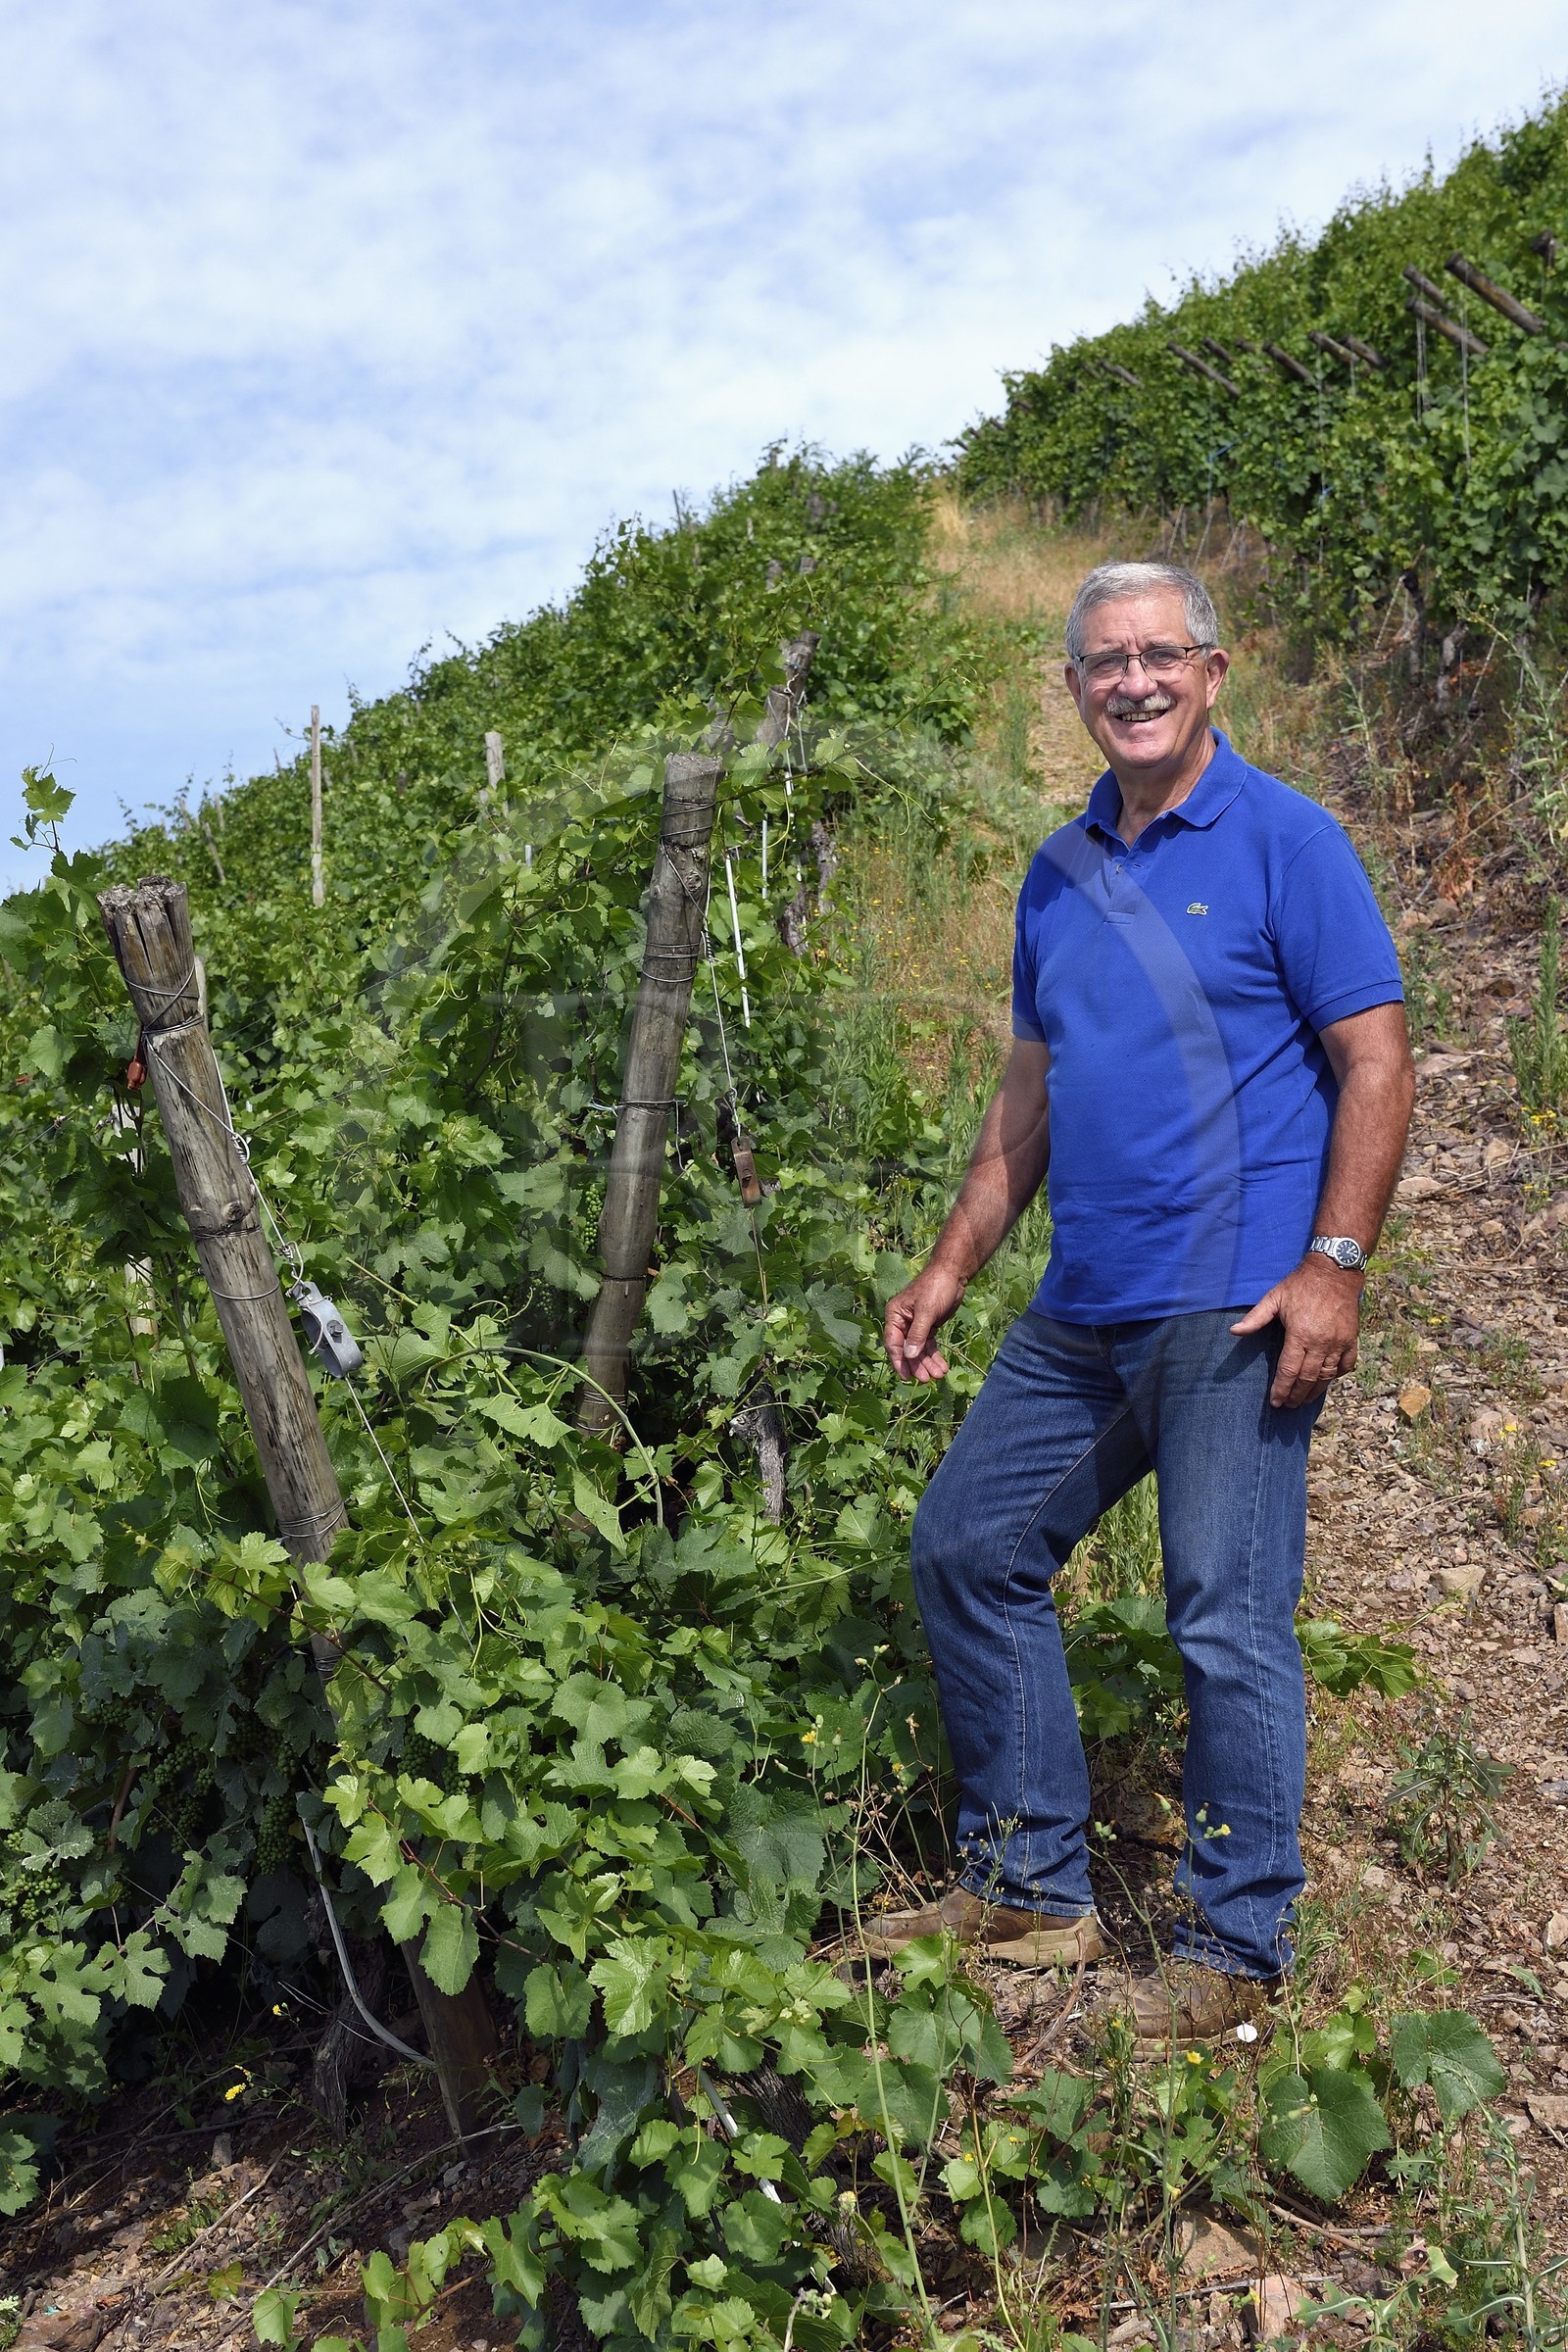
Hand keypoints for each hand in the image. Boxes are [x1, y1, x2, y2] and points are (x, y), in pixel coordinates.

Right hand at [884, 1261, 967, 1381]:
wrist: (953, 1274)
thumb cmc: (936, 1287)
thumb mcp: (926, 1311)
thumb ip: (917, 1334)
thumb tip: (909, 1356)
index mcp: (895, 1315)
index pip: (893, 1343)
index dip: (899, 1361)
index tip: (907, 1377)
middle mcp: (902, 1322)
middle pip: (906, 1349)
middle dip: (917, 1364)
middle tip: (926, 1379)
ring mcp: (915, 1325)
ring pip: (919, 1349)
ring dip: (927, 1363)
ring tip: (938, 1375)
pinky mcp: (929, 1326)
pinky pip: (929, 1345)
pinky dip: (934, 1355)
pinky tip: (942, 1366)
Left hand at [1230, 1256, 1361, 1408]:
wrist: (1335, 1271)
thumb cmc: (1301, 1285)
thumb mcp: (1275, 1297)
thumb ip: (1255, 1318)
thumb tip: (1234, 1331)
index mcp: (1300, 1334)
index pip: (1289, 1370)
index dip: (1282, 1389)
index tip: (1276, 1402)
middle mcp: (1322, 1342)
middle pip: (1308, 1378)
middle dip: (1297, 1395)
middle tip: (1289, 1406)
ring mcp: (1339, 1342)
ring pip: (1327, 1375)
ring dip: (1315, 1390)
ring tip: (1304, 1399)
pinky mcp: (1352, 1339)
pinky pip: (1346, 1365)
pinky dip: (1336, 1376)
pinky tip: (1327, 1381)